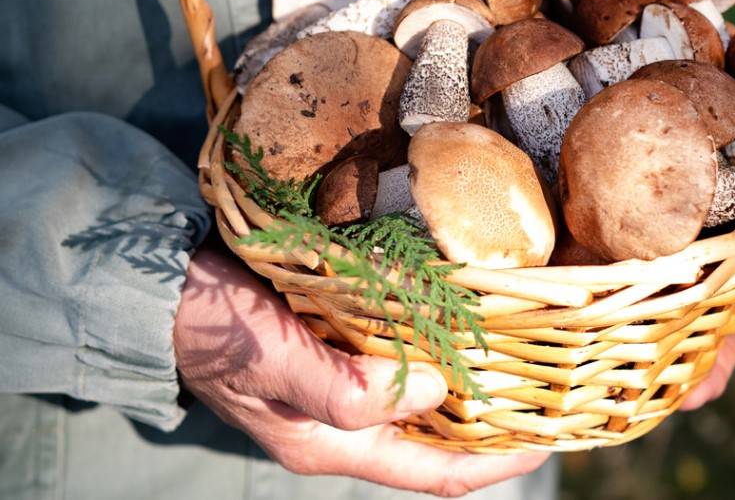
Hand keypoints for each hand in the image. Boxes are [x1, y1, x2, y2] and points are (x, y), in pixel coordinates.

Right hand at [176, 247, 547, 496]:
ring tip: (527, 352)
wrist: (161, 283)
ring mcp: (345, 380)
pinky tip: (469, 315)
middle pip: (440, 435)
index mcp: (334, 441)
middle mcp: (347, 419)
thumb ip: (348, 389)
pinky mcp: (340, 340)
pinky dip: (440, 339)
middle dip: (495, 419)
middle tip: (552, 387)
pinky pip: (406, 350)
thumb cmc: (212, 328)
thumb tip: (436, 395)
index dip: (495, 464)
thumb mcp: (275, 363)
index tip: (548, 443)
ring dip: (474, 377)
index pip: (434, 472)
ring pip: (428, 392)